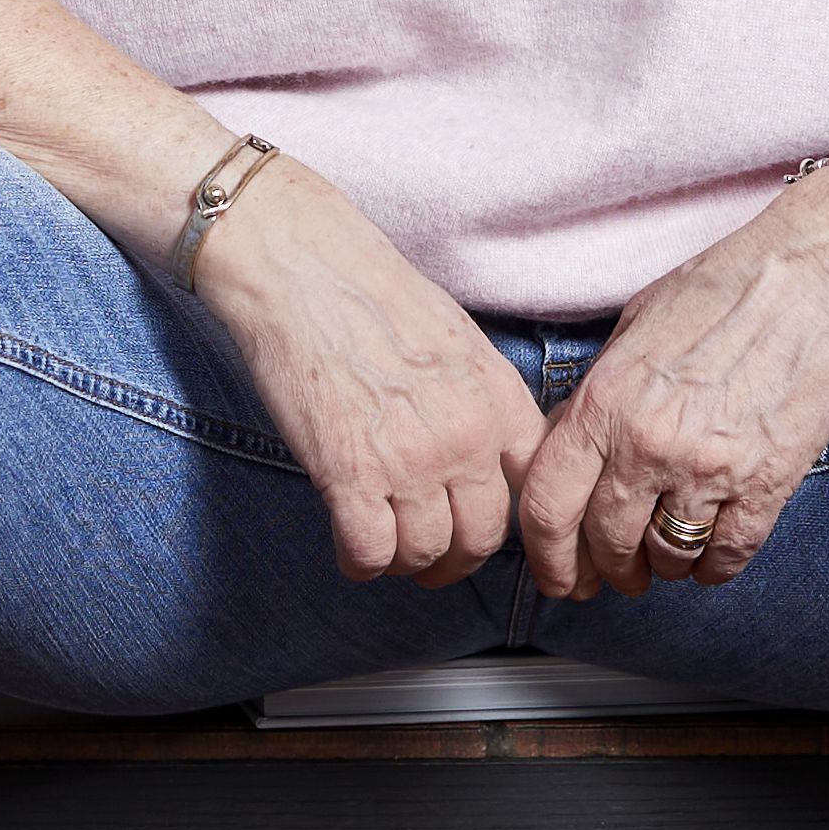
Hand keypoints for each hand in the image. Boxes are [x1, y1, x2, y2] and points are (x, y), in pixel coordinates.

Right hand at [190, 161, 547, 584]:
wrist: (300, 266)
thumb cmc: (368, 289)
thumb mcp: (457, 338)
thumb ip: (477, 399)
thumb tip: (478, 450)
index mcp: (497, 398)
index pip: (528, 489)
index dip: (502, 516)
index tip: (478, 520)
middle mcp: (466, 436)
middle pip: (483, 538)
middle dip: (457, 558)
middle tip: (434, 558)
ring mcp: (410, 460)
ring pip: (426, 554)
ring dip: (406, 563)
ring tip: (387, 549)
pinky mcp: (349, 475)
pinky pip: (370, 553)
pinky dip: (361, 563)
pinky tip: (353, 551)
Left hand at [521, 167, 828, 597]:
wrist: (820, 276)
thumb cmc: (726, 287)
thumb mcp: (635, 328)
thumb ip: (598, 396)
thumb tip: (570, 450)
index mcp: (605, 401)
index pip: (547, 505)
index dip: (547, 556)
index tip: (559, 576)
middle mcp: (648, 443)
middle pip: (605, 542)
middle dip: (606, 569)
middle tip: (616, 574)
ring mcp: (709, 468)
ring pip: (667, 556)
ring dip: (661, 567)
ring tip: (666, 557)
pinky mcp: (768, 483)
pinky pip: (728, 554)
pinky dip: (714, 567)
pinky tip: (711, 557)